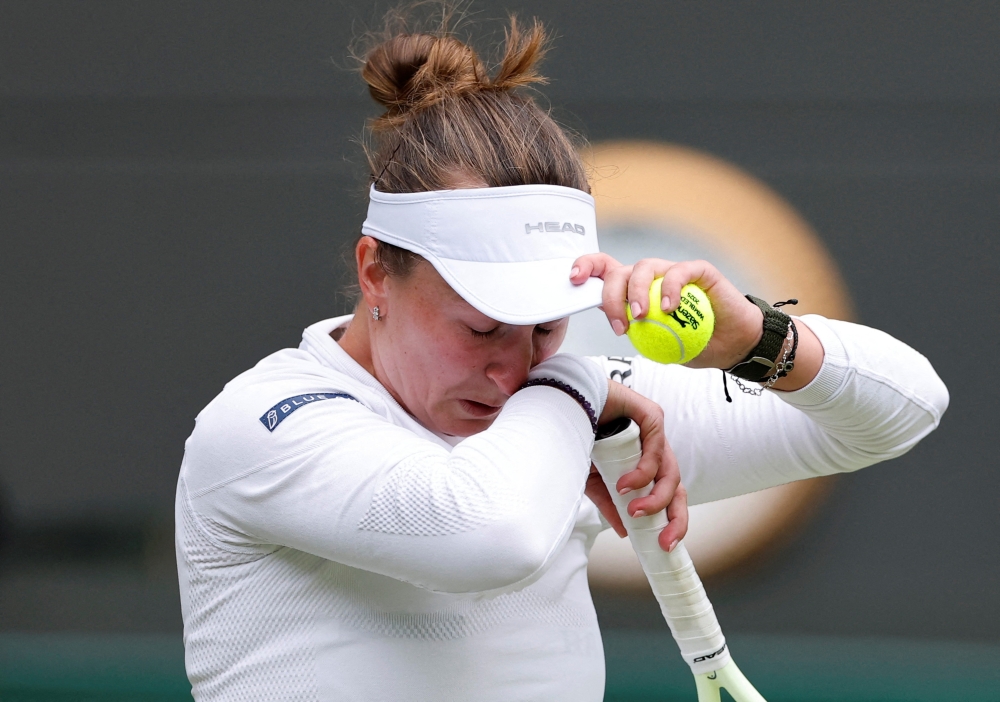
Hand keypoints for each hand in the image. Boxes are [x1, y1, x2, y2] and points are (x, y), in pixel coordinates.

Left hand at [571, 254, 764, 369]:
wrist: (731, 345)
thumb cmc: (691, 343)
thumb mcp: (656, 344)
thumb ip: (636, 333)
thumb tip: (614, 330)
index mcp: (634, 291)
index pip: (604, 270)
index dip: (585, 268)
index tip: (573, 280)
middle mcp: (650, 277)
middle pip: (619, 272)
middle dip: (611, 297)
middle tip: (620, 326)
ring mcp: (673, 271)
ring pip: (644, 267)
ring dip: (636, 293)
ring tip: (641, 317)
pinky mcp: (698, 270)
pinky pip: (679, 272)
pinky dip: (670, 288)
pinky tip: (669, 309)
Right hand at [584, 379, 688, 551]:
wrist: (566, 402)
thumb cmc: (581, 435)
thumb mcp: (593, 481)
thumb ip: (610, 504)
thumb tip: (624, 531)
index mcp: (645, 466)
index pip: (668, 496)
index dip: (670, 521)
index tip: (662, 545)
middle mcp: (654, 451)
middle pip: (677, 488)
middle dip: (675, 518)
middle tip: (662, 540)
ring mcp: (655, 434)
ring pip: (670, 473)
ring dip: (655, 498)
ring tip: (632, 511)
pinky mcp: (651, 415)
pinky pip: (656, 448)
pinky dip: (643, 471)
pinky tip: (625, 484)